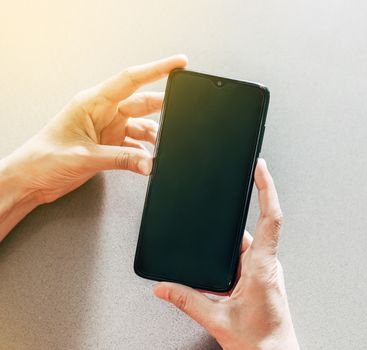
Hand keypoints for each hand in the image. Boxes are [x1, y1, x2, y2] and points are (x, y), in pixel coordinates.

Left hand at [0, 55, 186, 238]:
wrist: (31, 180)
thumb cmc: (44, 159)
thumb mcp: (85, 157)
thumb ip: (121, 159)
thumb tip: (150, 162)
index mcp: (92, 102)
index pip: (131, 79)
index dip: (157, 69)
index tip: (178, 64)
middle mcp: (102, 112)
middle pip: (142, 102)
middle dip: (164, 105)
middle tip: (183, 111)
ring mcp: (107, 128)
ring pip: (142, 126)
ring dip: (154, 137)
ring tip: (162, 149)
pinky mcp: (109, 144)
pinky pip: (136, 144)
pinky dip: (144, 153)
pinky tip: (148, 161)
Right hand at [154, 159, 299, 349]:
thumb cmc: (260, 343)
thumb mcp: (217, 319)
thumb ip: (187, 301)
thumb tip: (164, 287)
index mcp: (263, 267)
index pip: (271, 218)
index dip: (267, 189)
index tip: (260, 169)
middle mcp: (268, 265)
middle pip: (257, 226)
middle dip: (243, 209)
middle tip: (237, 183)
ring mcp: (267, 272)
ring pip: (249, 244)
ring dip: (234, 238)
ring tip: (219, 231)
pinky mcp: (262, 280)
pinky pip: (248, 257)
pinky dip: (235, 253)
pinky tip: (223, 260)